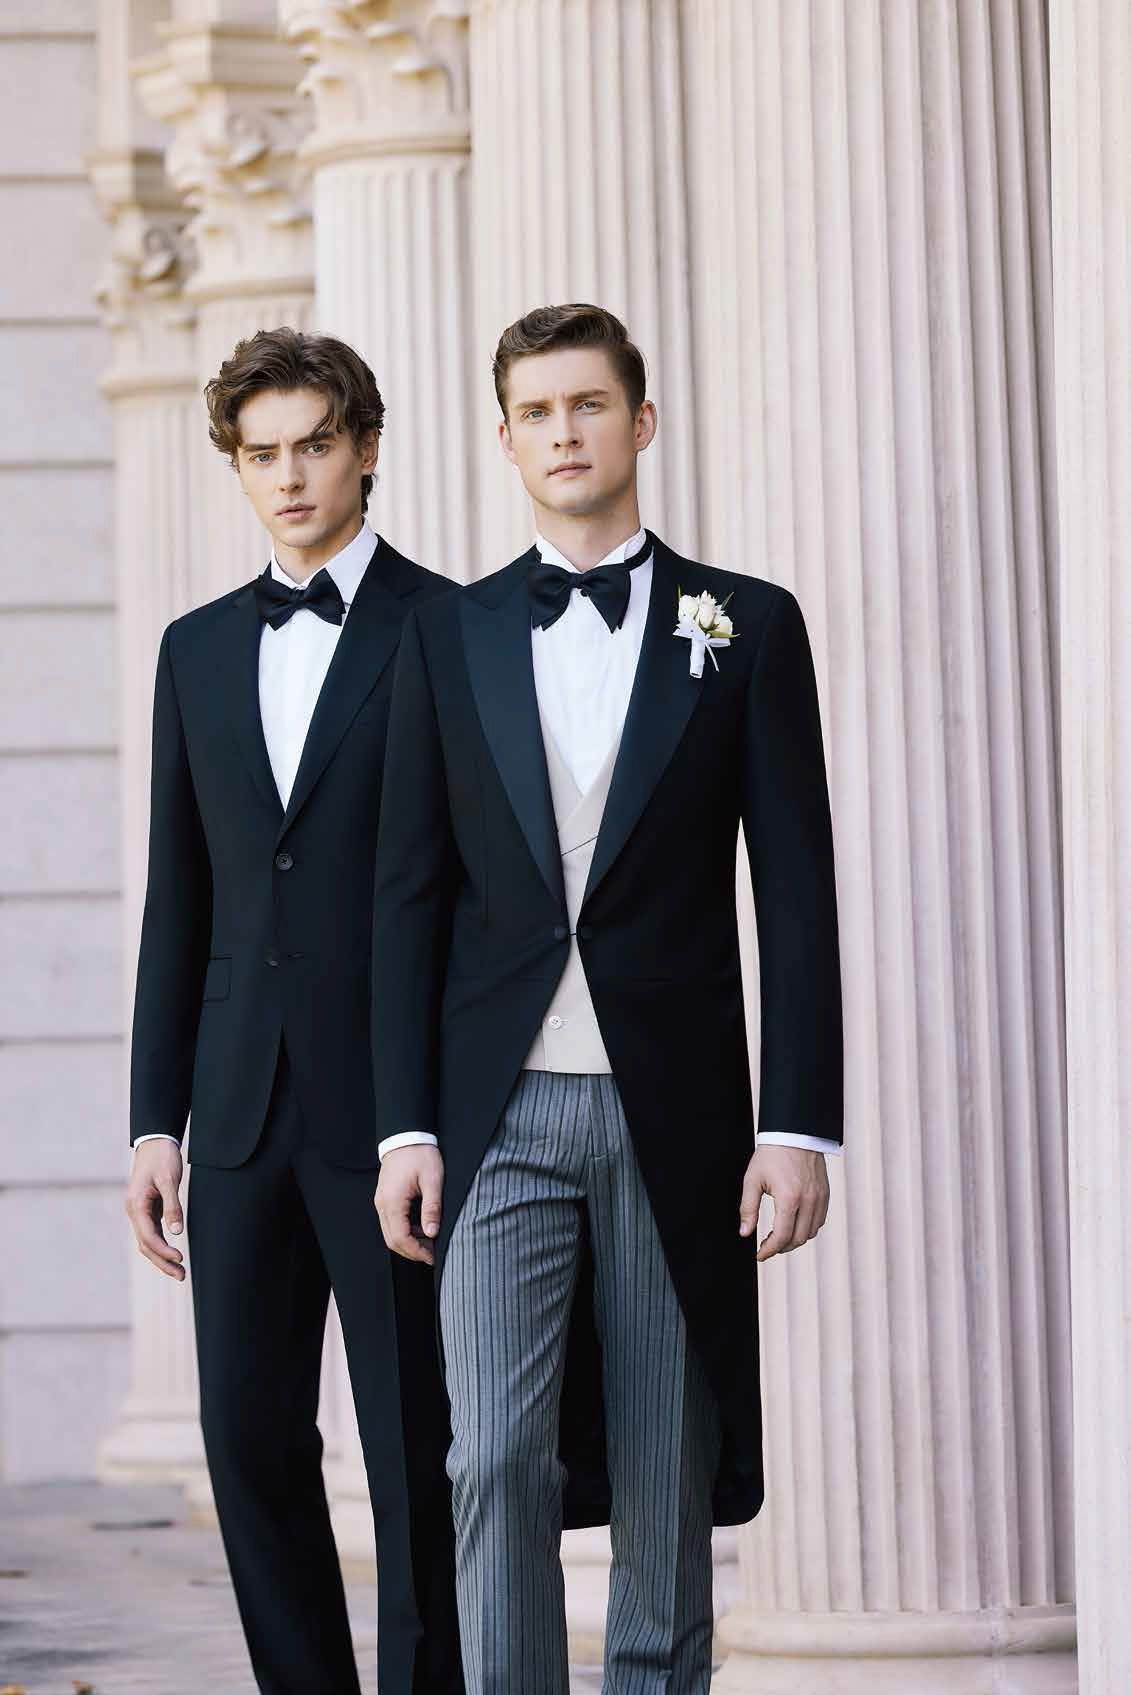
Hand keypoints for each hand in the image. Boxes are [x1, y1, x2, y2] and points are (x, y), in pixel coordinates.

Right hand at [125, 1140, 185, 1279]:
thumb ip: (173, 1206)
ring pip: (148, 1241)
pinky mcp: (147, 1209)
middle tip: (182, 1276)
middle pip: (146, 1245)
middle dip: (162, 1262)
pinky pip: (152, 1233)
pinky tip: (173, 1254)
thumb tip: (177, 1232)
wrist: (155, 1141)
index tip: (180, 1259)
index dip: (163, 1251)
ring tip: (180, 1272)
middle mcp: (134, 1212)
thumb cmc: (162, 1158)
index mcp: (136, 1206)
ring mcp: (139, 1212)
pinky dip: (162, 1245)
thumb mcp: (169, 1180)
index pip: (148, 1237)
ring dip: (162, 1257)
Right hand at [375, 1145, 444, 1266]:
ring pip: (390, 1233)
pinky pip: (390, 1223)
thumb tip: (432, 1233)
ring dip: (408, 1242)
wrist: (406, 1136)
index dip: (416, 1252)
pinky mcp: (384, 1199)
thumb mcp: (433, 1180)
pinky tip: (421, 1227)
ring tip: (429, 1242)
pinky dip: (404, 1231)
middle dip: (411, 1251)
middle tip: (432, 1254)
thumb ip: (432, 1207)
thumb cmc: (421, 1155)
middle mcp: (382, 1205)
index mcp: (393, 1202)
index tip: (432, 1257)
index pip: (400, 1238)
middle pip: (392, 1240)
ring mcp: (381, 1202)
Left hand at [739, 1145, 829, 1261]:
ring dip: (795, 1239)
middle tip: (767, 1246)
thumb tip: (745, 1232)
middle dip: (781, 1247)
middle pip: (798, 1239)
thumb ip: (748, 1209)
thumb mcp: (752, 1180)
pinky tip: (794, 1224)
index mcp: (789, 1198)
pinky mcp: (825, 1194)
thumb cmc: (771, 1154)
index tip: (759, 1254)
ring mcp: (820, 1198)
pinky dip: (808, 1228)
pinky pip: (820, 1220)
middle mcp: (808, 1201)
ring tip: (780, 1236)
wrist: (794, 1133)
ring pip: (811, 1232)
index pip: (782, 1237)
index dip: (769, 1250)